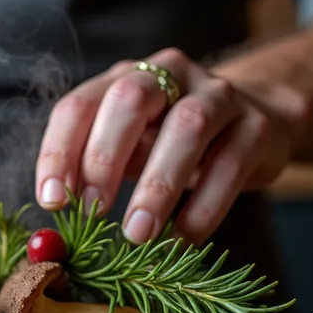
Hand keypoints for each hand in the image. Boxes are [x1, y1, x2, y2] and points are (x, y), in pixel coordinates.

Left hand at [35, 47, 306, 244]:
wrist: (260, 122)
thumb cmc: (174, 144)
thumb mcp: (133, 147)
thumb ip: (98, 169)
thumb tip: (60, 212)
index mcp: (125, 78)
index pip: (79, 105)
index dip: (59, 151)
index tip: (52, 201)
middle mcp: (170, 74)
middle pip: (131, 100)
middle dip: (104, 157)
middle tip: (92, 211)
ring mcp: (218, 94)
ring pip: (187, 128)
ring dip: (157, 186)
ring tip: (138, 234)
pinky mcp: (257, 125)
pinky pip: (230, 164)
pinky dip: (204, 207)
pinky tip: (183, 238)